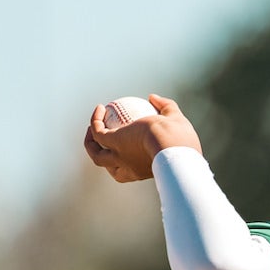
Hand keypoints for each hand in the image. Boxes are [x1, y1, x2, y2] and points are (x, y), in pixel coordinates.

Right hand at [83, 94, 201, 182]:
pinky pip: (98, 132)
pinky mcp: (114, 143)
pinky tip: (100, 108)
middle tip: (103, 140)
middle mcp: (130, 169)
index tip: (126, 145)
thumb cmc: (180, 138)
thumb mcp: (177, 120)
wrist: (173, 146)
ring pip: (97, 155)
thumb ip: (167, 107)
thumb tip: (153, 98)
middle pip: (110, 169)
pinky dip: (96, 121)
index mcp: (144, 169)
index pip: (128, 172)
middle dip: (103, 157)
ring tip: (92, 126)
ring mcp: (120, 158)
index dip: (122, 163)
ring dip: (90, 142)